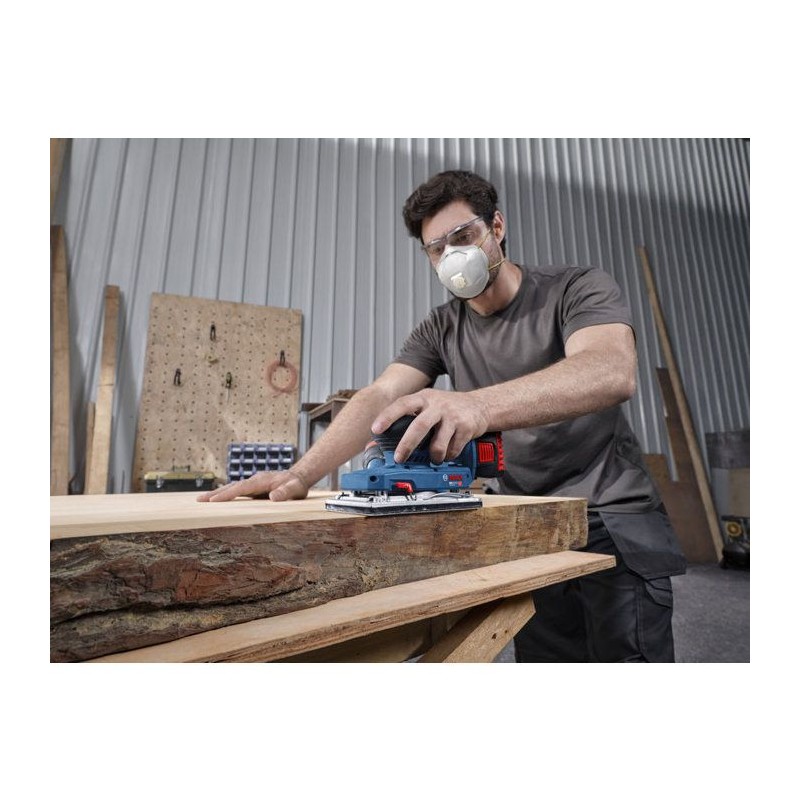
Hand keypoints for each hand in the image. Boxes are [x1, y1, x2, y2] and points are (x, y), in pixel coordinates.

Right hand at [197, 469, 309, 502]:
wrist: (298, 477)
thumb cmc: (297, 484)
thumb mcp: (295, 489)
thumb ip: (286, 492)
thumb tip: (273, 497)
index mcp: (261, 481)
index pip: (241, 487)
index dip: (228, 494)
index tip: (214, 500)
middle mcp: (254, 480)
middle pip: (232, 486)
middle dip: (216, 493)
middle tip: (199, 501)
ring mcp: (253, 483)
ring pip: (232, 488)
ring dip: (217, 494)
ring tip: (201, 500)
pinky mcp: (253, 488)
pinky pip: (237, 491)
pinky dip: (225, 494)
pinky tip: (216, 499)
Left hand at [371, 388, 488, 463]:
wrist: (480, 405)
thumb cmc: (448, 407)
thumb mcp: (427, 404)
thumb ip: (408, 418)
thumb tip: (383, 440)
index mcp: (424, 398)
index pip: (402, 405)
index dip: (387, 417)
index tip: (376, 429)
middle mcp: (437, 405)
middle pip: (419, 426)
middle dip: (407, 445)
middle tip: (399, 458)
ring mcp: (452, 416)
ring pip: (438, 443)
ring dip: (433, 456)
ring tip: (434, 457)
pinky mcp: (466, 428)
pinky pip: (452, 449)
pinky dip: (448, 456)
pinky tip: (448, 452)